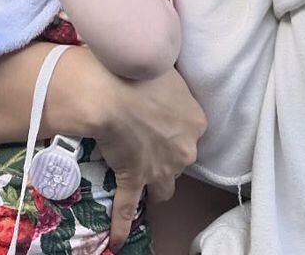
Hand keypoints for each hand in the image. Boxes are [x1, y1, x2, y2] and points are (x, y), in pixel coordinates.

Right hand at [79, 57, 205, 250]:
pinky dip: (122, 223)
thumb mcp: (165, 67)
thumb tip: (164, 80)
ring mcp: (161, 169)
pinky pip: (129, 207)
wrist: (108, 91)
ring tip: (140, 173)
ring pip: (164, 184)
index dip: (173, 122)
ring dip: (154, 180)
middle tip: (144, 134)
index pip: (190, 128)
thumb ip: (172, 83)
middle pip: (179, 157)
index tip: (158, 114)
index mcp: (196, 121)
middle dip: (165, 151)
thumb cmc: (137, 70)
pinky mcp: (135, 179)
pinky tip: (118, 239)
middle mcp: (185, 150)